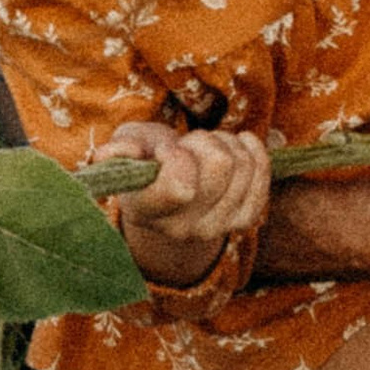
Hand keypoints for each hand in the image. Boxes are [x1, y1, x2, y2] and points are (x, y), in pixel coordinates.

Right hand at [103, 119, 270, 290]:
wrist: (170, 188)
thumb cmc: (146, 160)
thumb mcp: (129, 145)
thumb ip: (119, 148)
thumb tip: (107, 154)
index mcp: (147, 211)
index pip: (180, 187)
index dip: (178, 156)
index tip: (166, 149)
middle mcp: (182, 229)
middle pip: (220, 165)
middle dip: (204, 140)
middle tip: (189, 144)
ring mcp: (216, 227)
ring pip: (243, 164)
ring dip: (226, 143)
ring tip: (206, 148)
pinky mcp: (243, 220)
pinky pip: (263, 174)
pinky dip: (253, 150)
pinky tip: (238, 145)